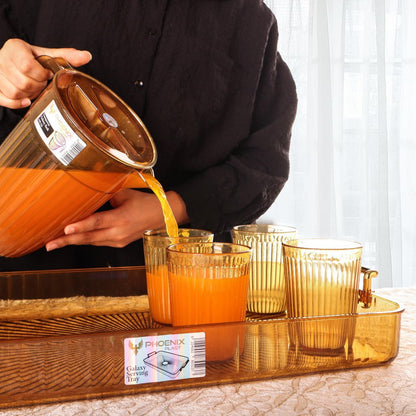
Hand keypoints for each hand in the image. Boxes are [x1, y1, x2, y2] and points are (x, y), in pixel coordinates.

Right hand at [0, 38, 91, 108]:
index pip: (27, 66)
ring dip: (29, 95)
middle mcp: (2, 59)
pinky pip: (5, 100)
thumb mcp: (45, 55)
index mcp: (15, 48)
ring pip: (15, 92)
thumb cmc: (29, 59)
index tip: (47, 74)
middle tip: (42, 84)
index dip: (41, 74)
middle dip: (37, 87)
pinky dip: (17, 103)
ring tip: (34, 89)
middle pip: (23, 82)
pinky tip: (27, 100)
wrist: (8, 62)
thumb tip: (87, 56)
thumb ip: (65, 56)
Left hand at [45, 189, 188, 250]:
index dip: (81, 226)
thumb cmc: (144, 203)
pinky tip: (74, 238)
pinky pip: (98, 241)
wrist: (161, 216)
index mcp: (121, 219)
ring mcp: (118, 240)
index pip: (97, 222)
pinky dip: (86, 239)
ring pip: (92, 241)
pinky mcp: (119, 243)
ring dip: (73, 241)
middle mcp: (118, 233)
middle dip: (67, 240)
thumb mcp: (124, 195)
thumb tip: (87, 196)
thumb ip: (105, 197)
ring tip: (55, 242)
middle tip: (50, 244)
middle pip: (89, 237)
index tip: (65, 229)